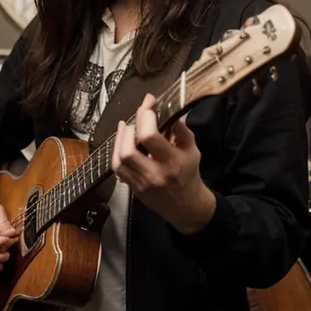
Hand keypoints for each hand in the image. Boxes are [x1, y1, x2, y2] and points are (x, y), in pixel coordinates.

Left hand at [111, 94, 215, 233]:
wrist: (186, 207)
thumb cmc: (189, 175)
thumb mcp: (192, 150)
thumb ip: (181, 130)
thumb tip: (167, 110)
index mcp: (172, 162)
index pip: (149, 136)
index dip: (145, 115)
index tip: (148, 102)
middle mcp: (154, 173)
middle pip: (129, 149)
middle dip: (129, 128)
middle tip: (137, 117)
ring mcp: (141, 183)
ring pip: (119, 159)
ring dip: (119, 139)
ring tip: (126, 127)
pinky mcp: (133, 188)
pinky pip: (118, 168)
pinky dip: (117, 152)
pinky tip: (122, 142)